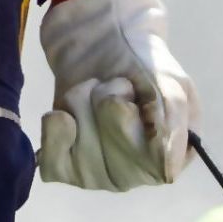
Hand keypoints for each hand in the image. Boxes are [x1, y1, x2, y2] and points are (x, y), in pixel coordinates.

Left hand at [37, 0, 199, 191]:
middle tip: (113, 86)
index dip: (128, 122)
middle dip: (105, 106)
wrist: (101, 46)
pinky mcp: (62, 168)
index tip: (130, 94)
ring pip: (79, 155)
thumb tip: (168, 172)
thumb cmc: (144, 66)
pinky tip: (64, 113)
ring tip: (93, 92)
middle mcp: (132, 175)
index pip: (149, 164)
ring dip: (81, 108)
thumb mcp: (171, 83)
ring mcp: (95, 176)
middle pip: (110, 158)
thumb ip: (172, 122)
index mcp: (168, 160)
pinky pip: (50, 164)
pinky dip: (54, 128)